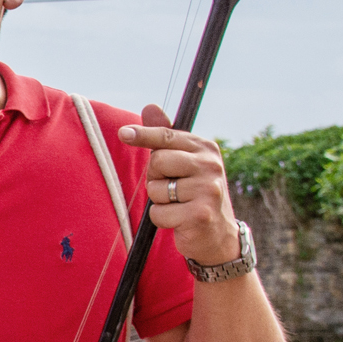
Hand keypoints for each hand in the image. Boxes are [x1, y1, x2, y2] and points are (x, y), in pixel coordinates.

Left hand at [120, 103, 244, 268]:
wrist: (218, 235)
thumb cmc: (195, 194)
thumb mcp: (184, 162)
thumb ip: (166, 138)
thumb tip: (150, 106)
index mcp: (206, 148)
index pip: (167, 137)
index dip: (143, 135)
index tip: (123, 133)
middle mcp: (210, 165)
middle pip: (158, 162)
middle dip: (155, 178)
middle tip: (172, 188)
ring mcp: (207, 189)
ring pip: (155, 190)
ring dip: (159, 201)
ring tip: (179, 205)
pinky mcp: (200, 214)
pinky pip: (158, 213)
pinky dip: (162, 220)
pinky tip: (180, 221)